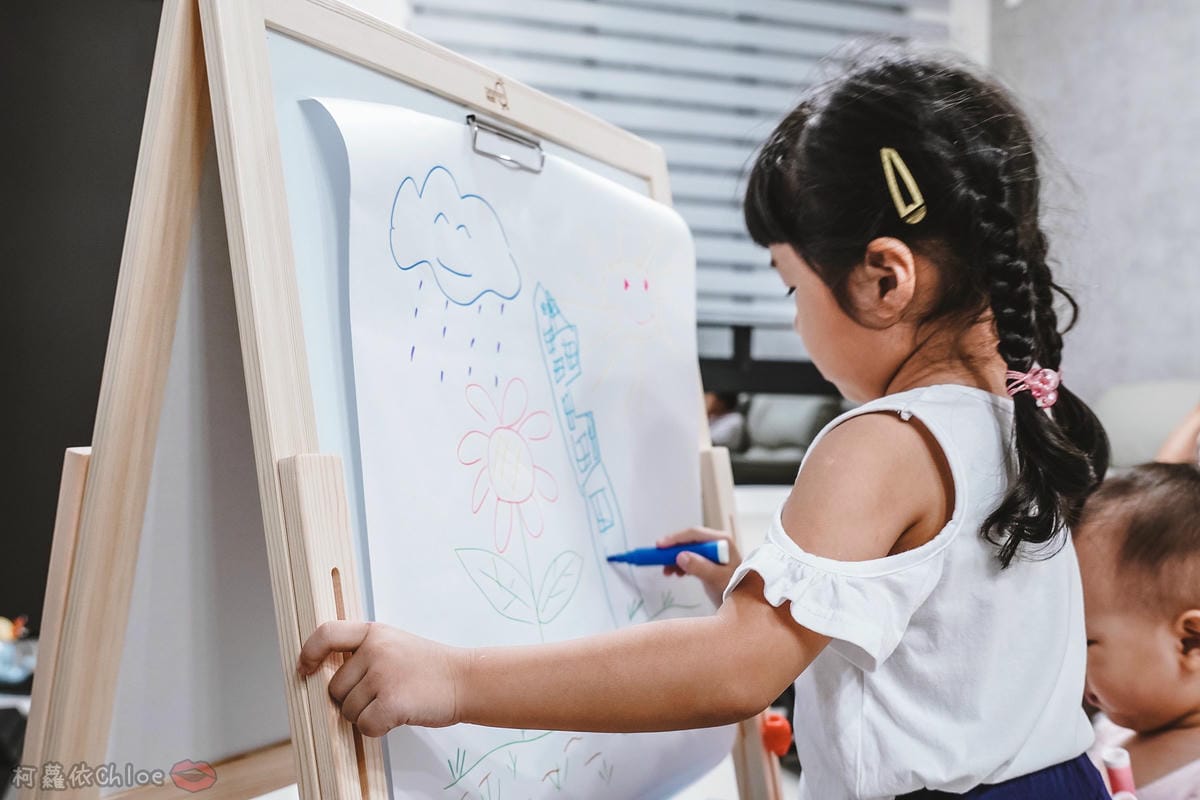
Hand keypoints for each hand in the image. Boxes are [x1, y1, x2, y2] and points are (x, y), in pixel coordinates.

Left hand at [297, 621, 466, 735]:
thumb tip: (328, 676)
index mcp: (374, 633)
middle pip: (335, 688)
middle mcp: (375, 650)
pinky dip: (379, 728)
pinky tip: (399, 715)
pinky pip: (365, 726)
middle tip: (383, 694)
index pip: (327, 634)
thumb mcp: (394, 644)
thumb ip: (364, 653)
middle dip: (352, 700)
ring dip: (367, 715)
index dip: (309, 652)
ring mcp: (383, 676)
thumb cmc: (430, 667)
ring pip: (348, 711)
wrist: (465, 679)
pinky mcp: (391, 702)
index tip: (305, 668)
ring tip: (395, 702)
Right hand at [657, 526, 741, 606]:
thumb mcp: (717, 579)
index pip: (694, 534)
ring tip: (666, 572)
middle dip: (672, 550)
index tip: (659, 546)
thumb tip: (680, 556)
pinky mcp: (709, 562)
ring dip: (675, 559)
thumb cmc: (735, 589)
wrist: (746, 604)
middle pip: (689, 541)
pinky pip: (691, 559)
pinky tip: (675, 574)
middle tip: (657, 558)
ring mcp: (713, 552)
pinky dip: (681, 565)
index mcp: (722, 541)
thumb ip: (700, 567)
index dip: (675, 538)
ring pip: (688, 550)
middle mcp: (717, 543)